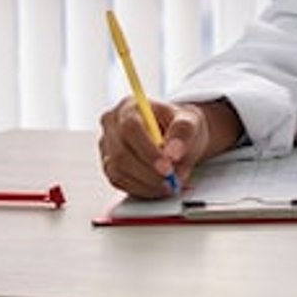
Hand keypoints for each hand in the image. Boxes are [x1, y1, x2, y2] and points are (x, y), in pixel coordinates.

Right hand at [96, 98, 238, 197]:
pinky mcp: (109, 165)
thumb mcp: (190, 122)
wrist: (176, 136)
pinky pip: (119, 182)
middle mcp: (112, 125)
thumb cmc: (180, 125)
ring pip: (117, 171)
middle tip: (171, 181)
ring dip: (146, 183)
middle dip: (148, 172)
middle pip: (120, 153)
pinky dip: (141, 189)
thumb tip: (172, 153)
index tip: (167, 167)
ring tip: (170, 185)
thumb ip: (183, 132)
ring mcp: (107, 146)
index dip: (147, 150)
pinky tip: (159, 188)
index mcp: (129, 106)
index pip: (130, 128)